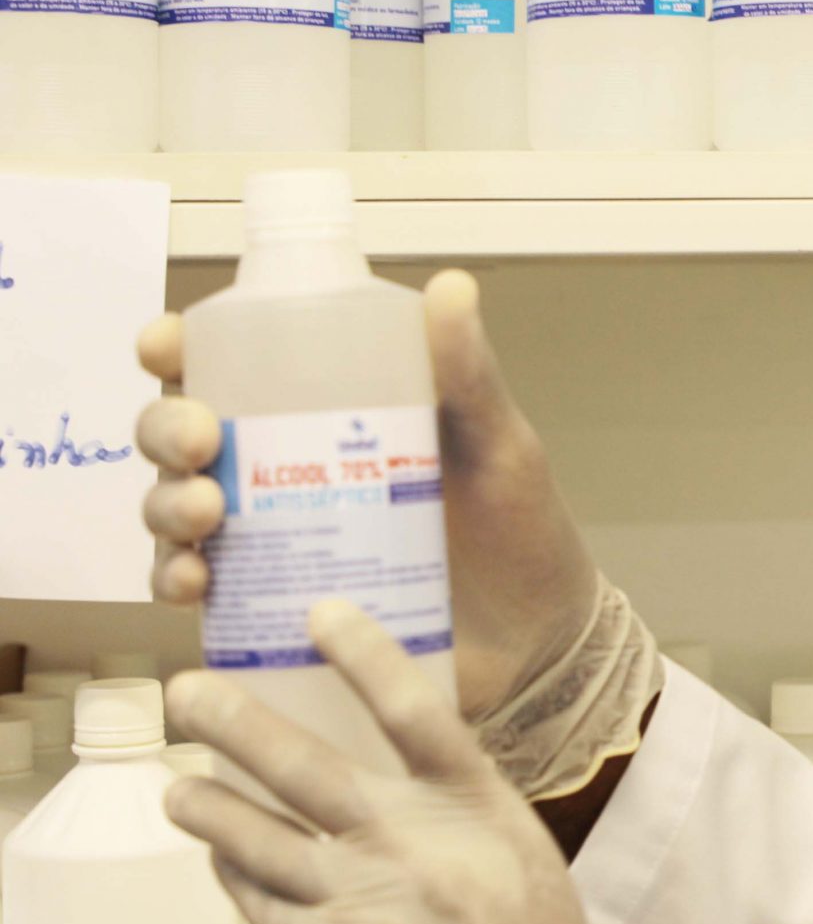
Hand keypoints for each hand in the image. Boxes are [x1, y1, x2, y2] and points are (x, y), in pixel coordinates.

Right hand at [139, 269, 599, 719]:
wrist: (537, 637)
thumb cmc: (518, 527)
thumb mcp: (495, 441)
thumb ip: (467, 372)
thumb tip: (451, 286)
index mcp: (329, 411)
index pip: (232, 363)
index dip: (180, 349)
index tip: (168, 348)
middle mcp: (285, 468)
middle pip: (183, 432)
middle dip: (166, 428)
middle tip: (202, 442)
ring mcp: (273, 537)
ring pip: (174, 505)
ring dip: (165, 504)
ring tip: (206, 515)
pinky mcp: (272, 603)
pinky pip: (196, 587)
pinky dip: (175, 580)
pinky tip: (196, 583)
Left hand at [164, 603, 725, 923]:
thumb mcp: (527, 880)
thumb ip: (462, 827)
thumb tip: (390, 791)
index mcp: (490, 816)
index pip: (419, 713)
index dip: (366, 654)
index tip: (321, 613)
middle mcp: (422, 849)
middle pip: (307, 763)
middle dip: (233, 720)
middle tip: (187, 688)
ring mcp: (366, 906)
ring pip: (256, 834)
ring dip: (207, 803)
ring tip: (178, 784)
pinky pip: (257, 902)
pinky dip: (233, 873)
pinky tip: (221, 860)